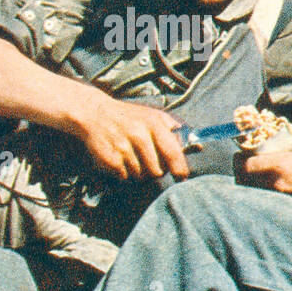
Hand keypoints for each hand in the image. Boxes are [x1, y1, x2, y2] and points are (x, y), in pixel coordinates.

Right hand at [72, 93, 189, 181]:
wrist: (95, 112)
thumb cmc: (129, 117)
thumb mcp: (153, 115)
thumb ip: (173, 129)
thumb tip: (196, 147)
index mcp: (153, 124)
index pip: (172, 153)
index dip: (180, 169)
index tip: (181, 177)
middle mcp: (139, 135)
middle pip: (157, 171)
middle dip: (155, 172)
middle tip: (149, 163)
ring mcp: (123, 148)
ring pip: (140, 176)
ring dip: (138, 173)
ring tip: (132, 158)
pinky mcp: (110, 159)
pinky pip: (125, 177)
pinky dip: (124, 173)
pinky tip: (120, 159)